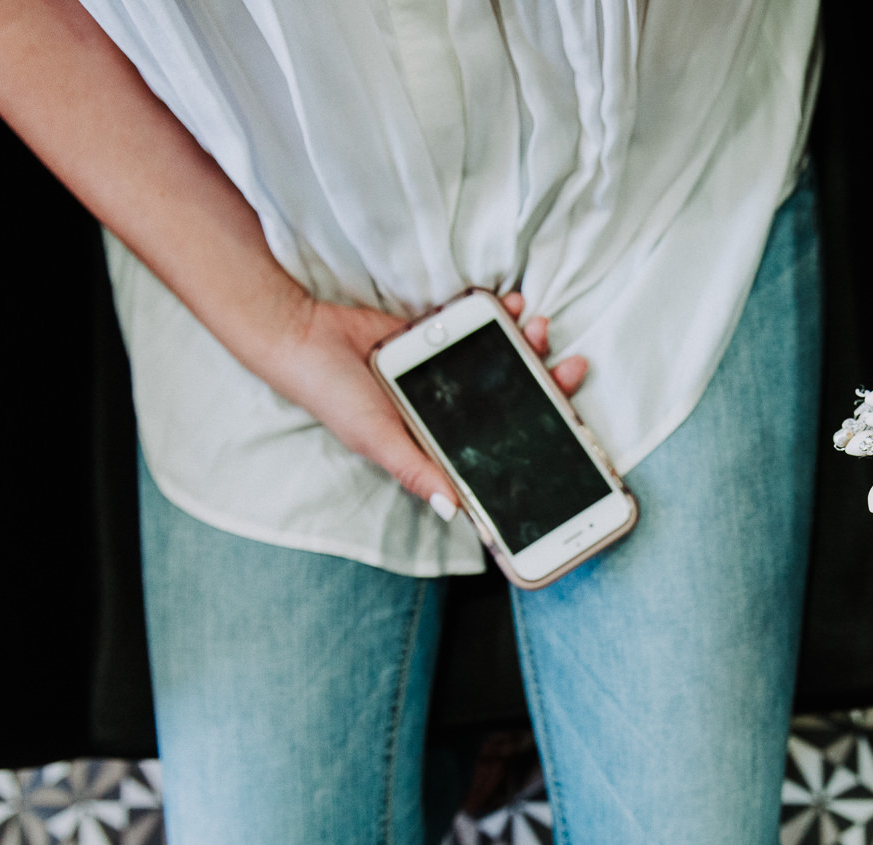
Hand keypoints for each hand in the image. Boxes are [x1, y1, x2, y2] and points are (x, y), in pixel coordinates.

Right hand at [253, 292, 588, 510]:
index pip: (500, 440)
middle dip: (544, 381)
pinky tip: (514, 305)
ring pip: (501, 359)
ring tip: (541, 327)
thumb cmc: (333, 397)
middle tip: (569, 366)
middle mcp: (451, 408)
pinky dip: (497, 314)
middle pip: (511, 396)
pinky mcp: (437, 335)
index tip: (570, 420)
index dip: (536, 429)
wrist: (302, 335)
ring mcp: (447, 370)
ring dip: (526, 343)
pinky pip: (476, 326)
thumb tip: (455, 511)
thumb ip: (416, 472)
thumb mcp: (377, 441)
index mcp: (442, 439)